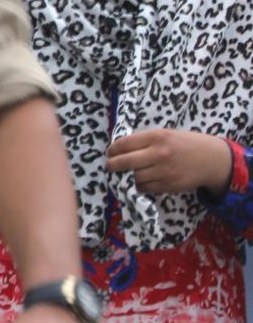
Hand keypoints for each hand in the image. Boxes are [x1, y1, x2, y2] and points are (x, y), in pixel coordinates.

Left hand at [109, 128, 234, 194]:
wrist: (212, 159)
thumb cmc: (185, 144)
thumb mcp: (165, 134)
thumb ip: (144, 141)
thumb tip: (117, 149)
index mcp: (157, 137)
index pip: (124, 144)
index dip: (112, 150)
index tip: (109, 153)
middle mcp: (159, 154)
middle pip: (124, 162)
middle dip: (112, 165)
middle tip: (109, 166)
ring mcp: (164, 171)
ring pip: (133, 178)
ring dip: (125, 177)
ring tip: (123, 174)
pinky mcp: (168, 185)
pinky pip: (144, 188)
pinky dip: (138, 185)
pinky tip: (139, 181)